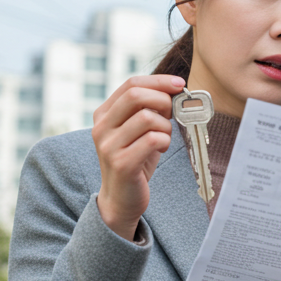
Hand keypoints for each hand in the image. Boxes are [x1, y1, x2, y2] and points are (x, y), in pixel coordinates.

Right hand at [92, 74, 185, 239]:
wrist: (120, 199)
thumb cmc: (135, 160)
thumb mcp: (138, 130)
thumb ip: (149, 109)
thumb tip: (173, 90)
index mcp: (104, 114)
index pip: (131, 84)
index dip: (158, 81)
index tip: (179, 84)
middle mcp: (101, 127)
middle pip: (136, 95)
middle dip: (163, 100)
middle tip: (172, 114)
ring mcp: (109, 145)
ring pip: (148, 118)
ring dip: (165, 126)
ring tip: (164, 138)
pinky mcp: (121, 163)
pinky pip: (153, 139)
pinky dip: (165, 141)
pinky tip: (161, 148)